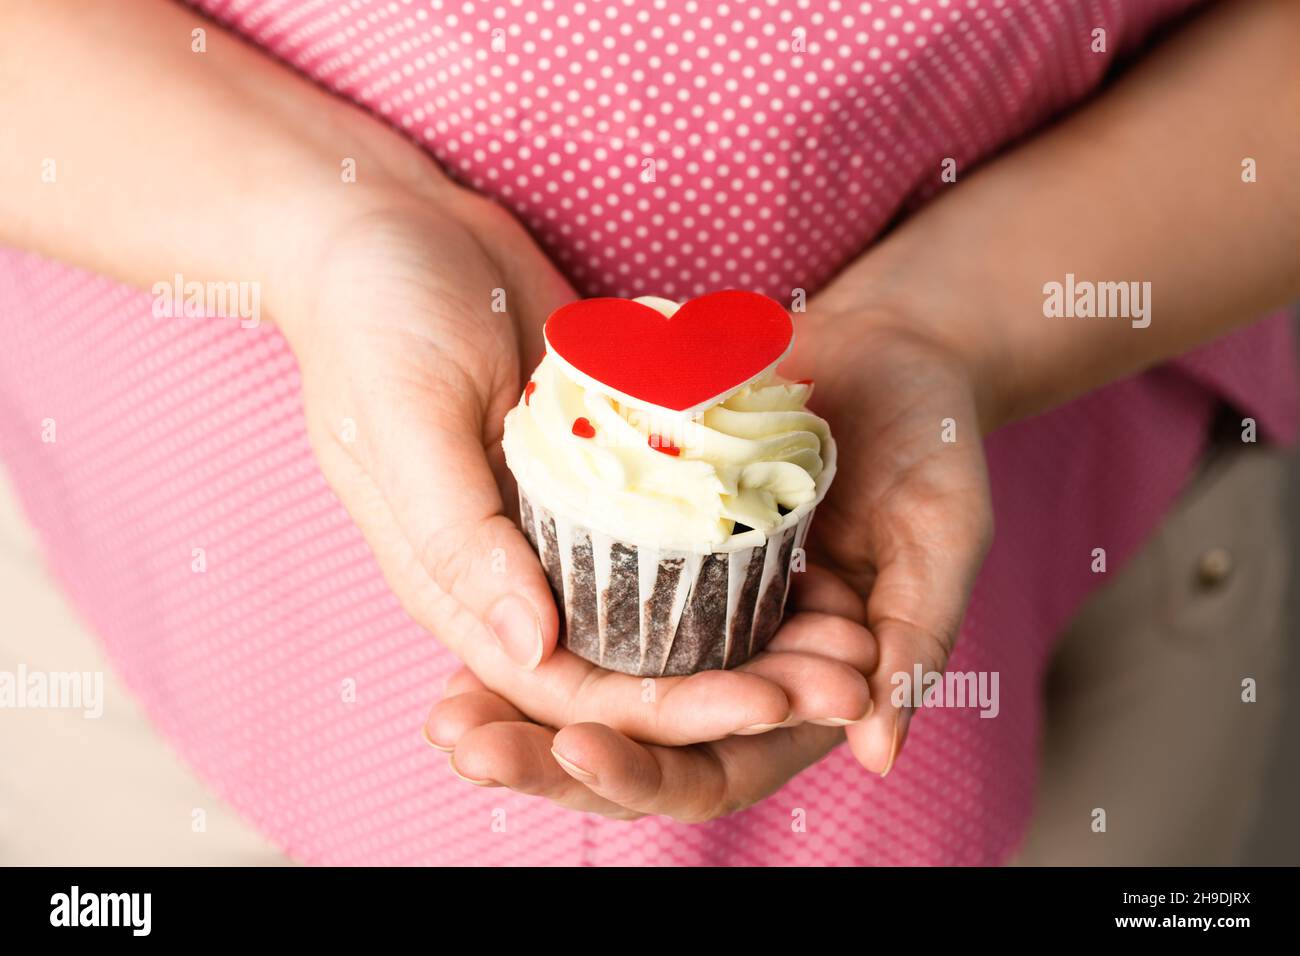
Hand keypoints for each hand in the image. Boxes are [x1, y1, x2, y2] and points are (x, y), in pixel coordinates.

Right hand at [279, 182, 874, 746]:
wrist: (396, 224)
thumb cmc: (375, 320)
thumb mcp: (405, 420)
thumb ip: (459, 535)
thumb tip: (531, 649)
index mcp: (462, 583)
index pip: (569, 684)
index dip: (665, 711)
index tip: (763, 706)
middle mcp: (521, 564)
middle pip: (636, 655)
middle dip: (735, 683)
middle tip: (840, 682)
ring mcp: (571, 512)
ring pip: (669, 596)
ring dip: (756, 626)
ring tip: (852, 631)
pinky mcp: (609, 457)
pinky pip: (679, 514)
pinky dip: (740, 539)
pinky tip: (817, 549)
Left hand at [432, 312, 993, 817]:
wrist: (887, 349)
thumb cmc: (933, 443)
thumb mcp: (941, 537)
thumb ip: (918, 638)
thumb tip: (876, 753)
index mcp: (799, 688)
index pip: (718, 763)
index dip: (649, 770)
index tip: (583, 749)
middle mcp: (731, 662)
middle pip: (633, 742)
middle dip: (547, 757)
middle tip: (466, 748)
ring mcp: (685, 610)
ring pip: (594, 683)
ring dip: (516, 707)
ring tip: (442, 718)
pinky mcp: (647, 548)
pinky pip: (579, 599)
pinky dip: (526, 617)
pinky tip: (465, 619)